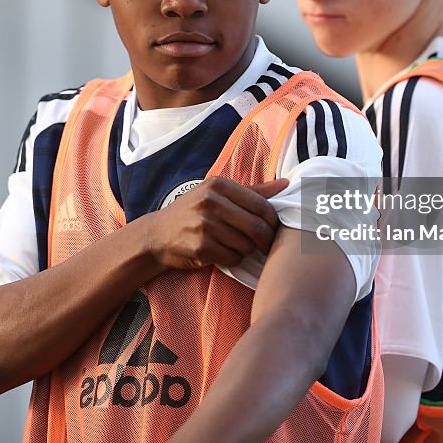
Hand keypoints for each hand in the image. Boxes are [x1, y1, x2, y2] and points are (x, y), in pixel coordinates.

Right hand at [141, 177, 287, 269]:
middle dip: (265, 240)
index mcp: (219, 185)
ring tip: (235, 246)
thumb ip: (252, 191)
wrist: (157, 235)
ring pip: (246, 244)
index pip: (262, 205)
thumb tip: (286, 184)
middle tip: (263, 246)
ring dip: (246, 250)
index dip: (273, 222)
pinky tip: (223, 254)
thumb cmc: (192, 213)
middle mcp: (211, 201)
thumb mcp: (217, 195)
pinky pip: (233, 257)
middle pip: (257, 227)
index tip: (272, 229)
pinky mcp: (201, 246)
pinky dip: (233, 259)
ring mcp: (205, 224)